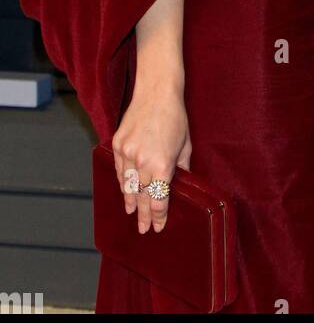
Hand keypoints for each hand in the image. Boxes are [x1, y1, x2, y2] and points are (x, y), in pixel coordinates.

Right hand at [112, 92, 190, 233]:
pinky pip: (120, 170)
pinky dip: (123, 182)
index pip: (159, 200)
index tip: (158, 226)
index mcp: (162, 165)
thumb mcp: (185, 145)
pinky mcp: (118, 145)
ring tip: (132, 213)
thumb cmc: (176, 118)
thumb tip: (182, 184)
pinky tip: (126, 190)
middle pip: (142, 197)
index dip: (158, 216)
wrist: (156, 93)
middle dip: (143, 215)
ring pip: (127, 186)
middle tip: (143, 229)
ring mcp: (127, 154)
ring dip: (130, 201)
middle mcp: (143, 162)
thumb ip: (182, 168)